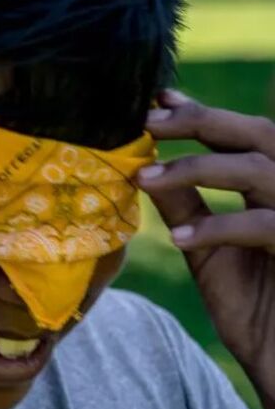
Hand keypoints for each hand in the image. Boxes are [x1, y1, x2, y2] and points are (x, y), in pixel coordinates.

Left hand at [140, 89, 274, 387]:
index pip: (242, 136)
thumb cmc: (255, 308)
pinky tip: (178, 238)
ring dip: (200, 169)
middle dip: (202, 122)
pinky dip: (220, 227)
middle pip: (259, 134)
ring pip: (262, 169)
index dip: (201, 114)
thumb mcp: (208, 253)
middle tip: (148, 121)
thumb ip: (187, 209)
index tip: (156, 100)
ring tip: (145, 179)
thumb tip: (147, 170)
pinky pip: (266, 226)